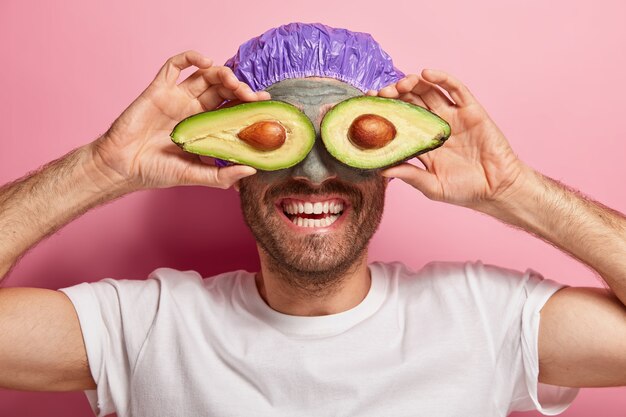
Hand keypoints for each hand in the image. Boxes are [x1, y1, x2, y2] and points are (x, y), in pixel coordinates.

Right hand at [90, 50, 268, 189]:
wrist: (123, 167)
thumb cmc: (157, 172)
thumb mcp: (195, 176)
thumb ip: (222, 175)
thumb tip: (251, 170)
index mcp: (204, 126)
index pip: (231, 107)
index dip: (249, 103)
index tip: (265, 104)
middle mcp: (193, 108)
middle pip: (222, 88)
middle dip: (240, 88)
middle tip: (251, 96)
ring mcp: (177, 97)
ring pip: (205, 74)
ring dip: (223, 73)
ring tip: (233, 82)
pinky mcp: (159, 89)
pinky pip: (175, 65)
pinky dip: (191, 57)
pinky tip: (206, 62)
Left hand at [372, 69, 525, 209]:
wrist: (497, 189)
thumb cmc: (464, 190)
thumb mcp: (432, 186)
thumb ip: (410, 175)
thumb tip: (381, 171)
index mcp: (422, 141)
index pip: (399, 120)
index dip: (384, 111)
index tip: (368, 105)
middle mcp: (435, 125)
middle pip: (411, 102)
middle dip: (395, 95)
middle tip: (382, 94)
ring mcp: (453, 116)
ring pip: (430, 92)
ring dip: (414, 84)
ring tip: (401, 84)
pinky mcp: (471, 110)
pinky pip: (456, 90)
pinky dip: (442, 79)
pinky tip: (427, 74)